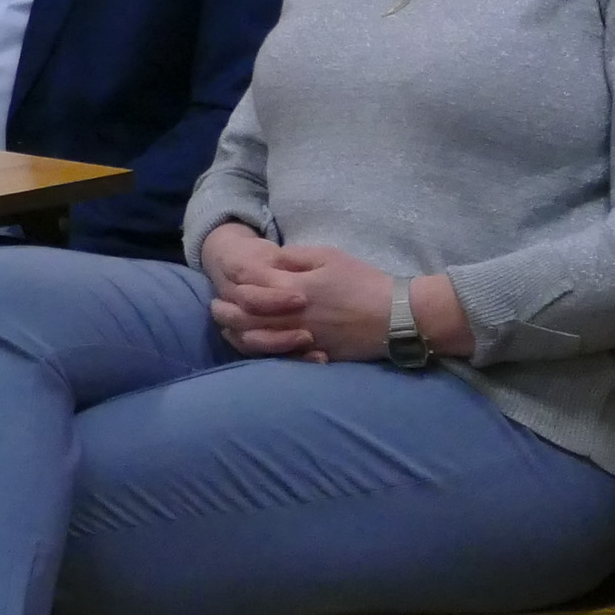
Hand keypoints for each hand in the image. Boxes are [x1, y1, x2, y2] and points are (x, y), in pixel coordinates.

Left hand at [206, 233, 410, 361]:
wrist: (399, 317)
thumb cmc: (364, 282)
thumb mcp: (328, 257)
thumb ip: (293, 258)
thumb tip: (268, 260)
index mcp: (294, 289)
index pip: (249, 290)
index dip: (233, 286)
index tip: (224, 282)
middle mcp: (294, 318)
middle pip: (247, 320)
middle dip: (226, 313)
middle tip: (215, 307)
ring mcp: (305, 340)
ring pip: (259, 342)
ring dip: (239, 334)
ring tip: (228, 327)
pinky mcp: (317, 355)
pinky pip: (281, 357)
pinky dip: (264, 351)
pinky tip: (257, 344)